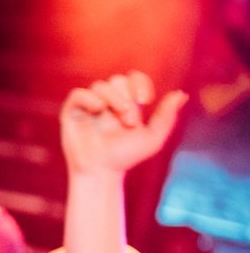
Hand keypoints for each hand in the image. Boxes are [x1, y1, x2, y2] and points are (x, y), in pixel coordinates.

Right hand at [60, 71, 185, 177]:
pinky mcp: (71, 113)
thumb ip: (166, 116)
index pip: (132, 79)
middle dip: (126, 97)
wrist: (102, 173)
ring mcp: (88, 107)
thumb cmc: (126, 158)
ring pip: (100, 86)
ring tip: (118, 118)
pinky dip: (89, 98)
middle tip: (130, 120)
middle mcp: (107, 102)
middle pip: (117, 81)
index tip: (145, 100)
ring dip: (112, 98)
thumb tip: (181, 94)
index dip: (140, 83)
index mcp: (126, 104)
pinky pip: (78, 94)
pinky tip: (98, 109)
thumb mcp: (152, 138)